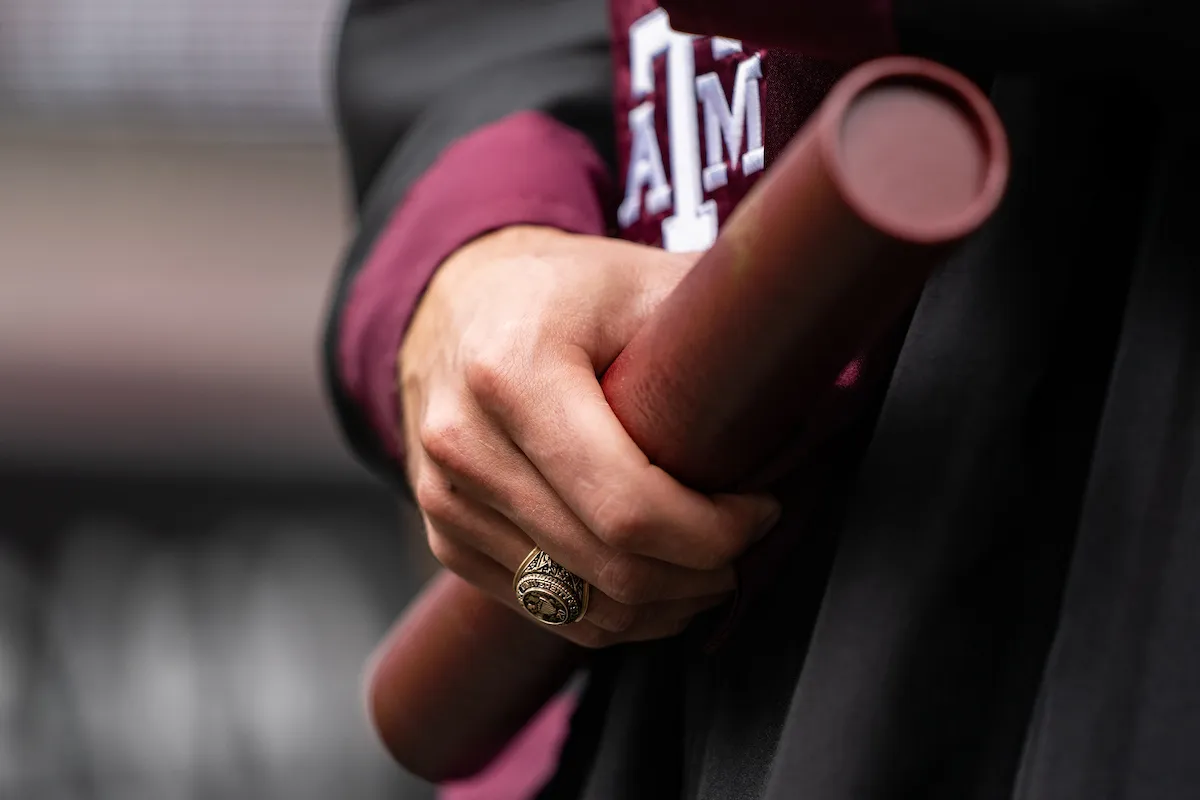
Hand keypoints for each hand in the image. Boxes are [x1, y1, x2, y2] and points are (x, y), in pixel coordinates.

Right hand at [400, 226, 780, 648]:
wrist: (455, 304)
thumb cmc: (562, 292)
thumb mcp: (643, 278)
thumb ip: (723, 313)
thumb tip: (824, 349)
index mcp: (515, 373)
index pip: (628, 505)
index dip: (713, 532)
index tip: (758, 509)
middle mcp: (465, 443)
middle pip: (607, 566)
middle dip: (698, 574)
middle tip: (741, 546)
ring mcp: (444, 497)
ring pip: (578, 604)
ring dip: (661, 604)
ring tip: (706, 568)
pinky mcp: (445, 534)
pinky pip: (541, 608)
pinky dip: (609, 612)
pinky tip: (650, 580)